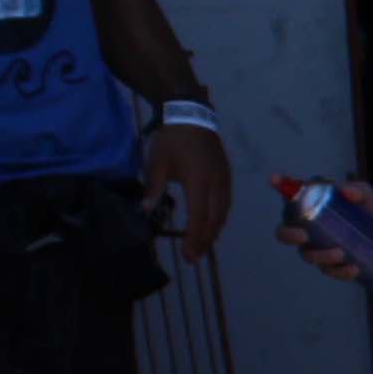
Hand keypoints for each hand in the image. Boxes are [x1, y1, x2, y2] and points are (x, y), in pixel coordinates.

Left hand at [144, 121, 231, 260]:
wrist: (192, 115)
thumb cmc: (172, 139)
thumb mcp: (157, 161)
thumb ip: (153, 187)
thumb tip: (146, 210)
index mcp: (198, 182)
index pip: (199, 217)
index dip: (194, 238)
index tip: (188, 255)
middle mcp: (216, 184)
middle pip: (214, 220)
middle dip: (205, 241)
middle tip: (194, 258)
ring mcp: (224, 180)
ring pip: (223, 213)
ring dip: (214, 232)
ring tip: (204, 246)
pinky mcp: (226, 175)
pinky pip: (226, 203)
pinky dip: (220, 218)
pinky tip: (214, 225)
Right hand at [274, 175, 372, 283]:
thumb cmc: (367, 205)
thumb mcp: (366, 196)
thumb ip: (358, 191)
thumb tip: (347, 191)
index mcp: (309, 205)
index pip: (290, 195)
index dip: (279, 185)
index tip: (274, 179)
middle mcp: (306, 227)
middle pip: (285, 233)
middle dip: (289, 235)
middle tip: (303, 235)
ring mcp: (316, 247)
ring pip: (308, 255)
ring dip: (320, 256)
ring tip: (340, 253)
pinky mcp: (332, 264)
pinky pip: (330, 270)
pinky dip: (340, 271)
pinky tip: (354, 269)